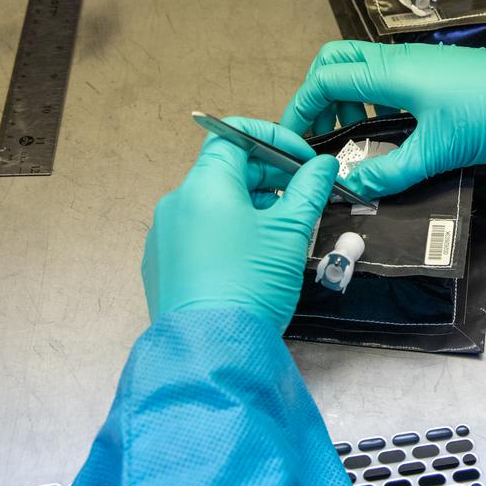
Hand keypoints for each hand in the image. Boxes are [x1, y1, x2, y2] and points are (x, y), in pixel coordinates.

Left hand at [142, 117, 338, 332]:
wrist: (211, 350)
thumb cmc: (252, 280)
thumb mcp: (290, 232)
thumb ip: (309, 189)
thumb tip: (323, 164)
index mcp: (204, 185)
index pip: (233, 135)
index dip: (273, 138)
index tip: (304, 160)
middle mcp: (176, 203)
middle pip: (225, 170)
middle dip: (269, 176)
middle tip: (305, 196)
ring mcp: (165, 237)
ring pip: (213, 204)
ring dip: (252, 206)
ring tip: (285, 231)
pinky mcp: (162, 267)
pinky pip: (199, 233)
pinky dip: (229, 231)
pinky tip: (253, 259)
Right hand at [280, 41, 485, 197]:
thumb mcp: (439, 152)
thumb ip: (392, 172)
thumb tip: (352, 187)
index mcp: (391, 72)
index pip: (325, 79)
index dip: (301, 108)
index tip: (294, 139)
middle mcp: (398, 59)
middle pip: (337, 61)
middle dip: (319, 95)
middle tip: (324, 133)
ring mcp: (417, 62)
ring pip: (362, 68)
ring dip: (346, 97)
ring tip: (354, 136)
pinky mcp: (434, 71)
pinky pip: (386, 77)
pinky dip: (372, 98)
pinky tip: (389, 129)